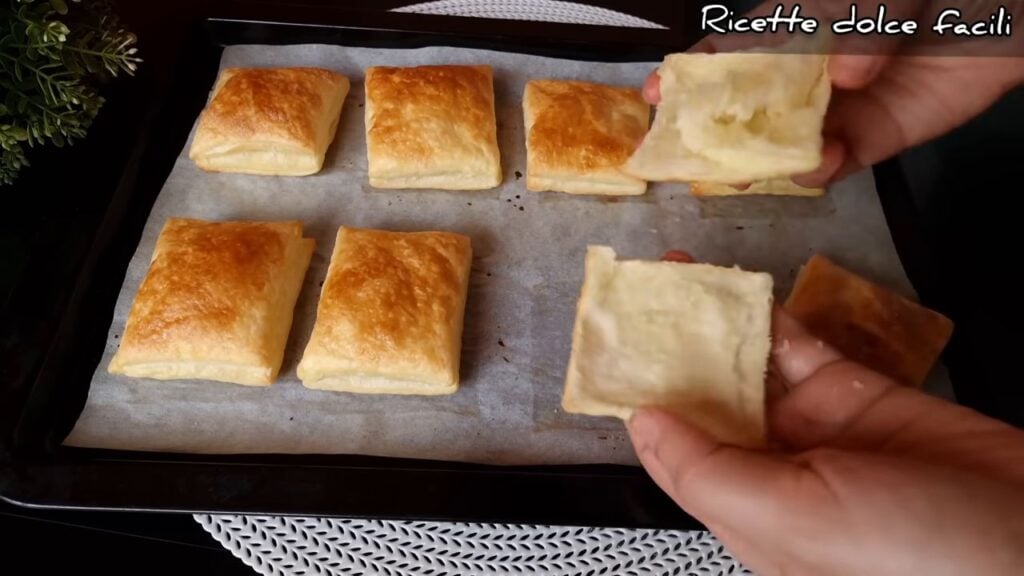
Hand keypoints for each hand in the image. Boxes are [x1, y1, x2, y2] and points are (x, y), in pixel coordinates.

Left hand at [628, 252, 1023, 574]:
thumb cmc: (917, 558)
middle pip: (707, 401)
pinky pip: (802, 347)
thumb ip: (707, 471)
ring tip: (677, 275)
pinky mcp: (858, 393)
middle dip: (673, 352)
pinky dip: (771, 317)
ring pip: (749, 366)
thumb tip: (642, 423)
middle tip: (640, 294)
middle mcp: (773, 472)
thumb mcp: (791, 522)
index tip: (609, 348)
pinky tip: (737, 287)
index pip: (674, 453)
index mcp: (745, 514)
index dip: (642, 402)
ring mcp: (817, 430)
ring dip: (714, 324)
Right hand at [643, 53, 1023, 186]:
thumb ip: (862, 18)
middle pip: (748, 106)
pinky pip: (839, 162)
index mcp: (798, 26)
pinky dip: (822, 169)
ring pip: (785, 142)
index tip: (656, 92)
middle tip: (692, 157)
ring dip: (763, 161)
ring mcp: (840, 107)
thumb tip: (843, 74)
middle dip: (715, 133)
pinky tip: (819, 165)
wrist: (1009, 12)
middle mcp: (809, 71)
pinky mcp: (875, 139)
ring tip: (750, 174)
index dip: (692, 71)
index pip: (733, 50)